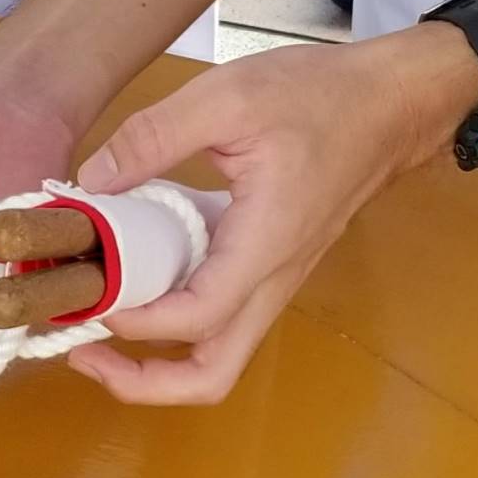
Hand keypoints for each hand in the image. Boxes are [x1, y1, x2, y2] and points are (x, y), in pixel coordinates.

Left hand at [66, 27, 477, 404]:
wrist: (393, 102)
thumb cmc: (322, 96)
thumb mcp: (226, 96)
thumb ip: (153, 137)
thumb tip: (90, 181)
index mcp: (264, 245)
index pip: (198, 318)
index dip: (136, 322)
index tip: (89, 296)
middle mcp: (272, 279)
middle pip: (213, 375)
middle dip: (143, 382)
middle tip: (83, 354)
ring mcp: (274, 279)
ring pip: (219, 354)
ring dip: (157, 360)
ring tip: (100, 325)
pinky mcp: (269, 268)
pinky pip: (221, 318)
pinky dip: (174, 321)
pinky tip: (136, 281)